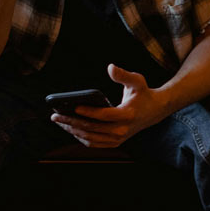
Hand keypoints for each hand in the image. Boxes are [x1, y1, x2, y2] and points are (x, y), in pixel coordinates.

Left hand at [50, 64, 170, 147]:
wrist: (154, 111)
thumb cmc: (142, 94)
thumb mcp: (137, 81)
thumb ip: (123, 74)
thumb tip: (110, 67)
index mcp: (128, 115)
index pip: (104, 116)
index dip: (88, 112)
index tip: (74, 107)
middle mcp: (122, 130)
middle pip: (92, 128)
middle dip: (72, 122)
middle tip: (55, 115)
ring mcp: (118, 139)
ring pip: (90, 138)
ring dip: (72, 130)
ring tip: (58, 121)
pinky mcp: (114, 143)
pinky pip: (93, 143)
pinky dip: (79, 137)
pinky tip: (69, 128)